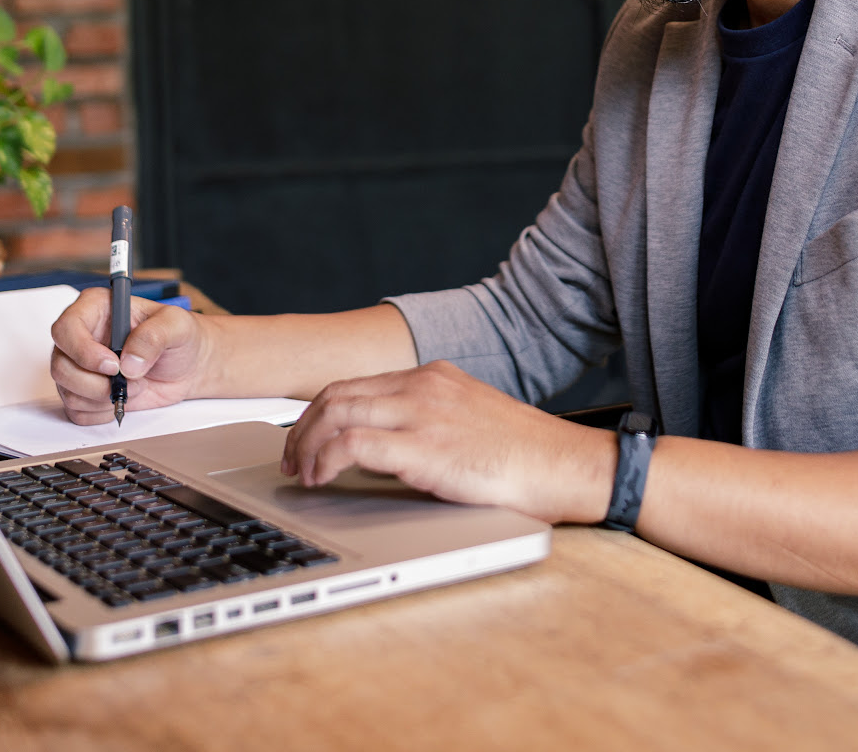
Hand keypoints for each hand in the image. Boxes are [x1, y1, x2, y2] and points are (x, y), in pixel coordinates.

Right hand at [49, 293, 218, 422]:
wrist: (187, 366)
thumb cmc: (179, 337)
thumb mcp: (177, 325)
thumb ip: (154, 336)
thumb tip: (129, 361)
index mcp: (96, 308)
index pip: (66, 328)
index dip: (83, 351)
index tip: (112, 365)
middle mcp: (82, 336)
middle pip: (60, 365)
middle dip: (94, 383)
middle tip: (129, 381)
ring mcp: (80, 366)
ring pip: (67, 391)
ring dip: (102, 398)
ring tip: (134, 387)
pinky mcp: (85, 392)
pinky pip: (76, 411)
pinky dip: (100, 413)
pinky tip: (123, 399)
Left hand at [279, 361, 615, 522]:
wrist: (566, 465)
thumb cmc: (525, 456)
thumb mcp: (469, 422)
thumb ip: (427, 425)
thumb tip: (381, 451)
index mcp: (434, 377)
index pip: (356, 384)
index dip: (319, 414)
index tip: (305, 441)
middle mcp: (423, 386)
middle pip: (336, 394)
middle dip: (301, 429)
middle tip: (291, 461)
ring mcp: (423, 413)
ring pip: (335, 413)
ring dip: (306, 445)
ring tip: (301, 474)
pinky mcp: (425, 448)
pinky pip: (352, 445)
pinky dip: (325, 461)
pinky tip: (322, 480)